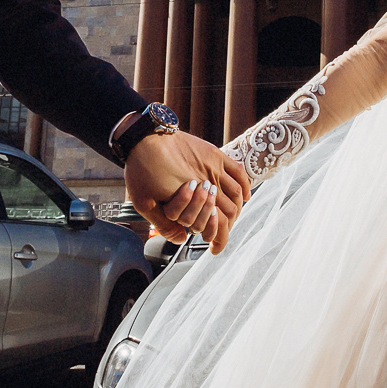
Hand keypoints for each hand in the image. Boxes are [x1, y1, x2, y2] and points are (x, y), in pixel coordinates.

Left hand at [124, 130, 250, 253]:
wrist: (143, 139)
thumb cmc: (141, 170)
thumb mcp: (144, 203)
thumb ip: (164, 225)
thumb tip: (181, 239)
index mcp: (193, 198)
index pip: (217, 225)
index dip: (219, 240)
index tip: (214, 248)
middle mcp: (209, 183)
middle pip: (229, 212)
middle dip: (226, 228)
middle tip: (218, 235)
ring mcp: (214, 168)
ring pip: (236, 194)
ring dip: (236, 210)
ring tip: (229, 218)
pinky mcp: (214, 154)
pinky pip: (238, 171)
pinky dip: (245, 186)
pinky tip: (245, 195)